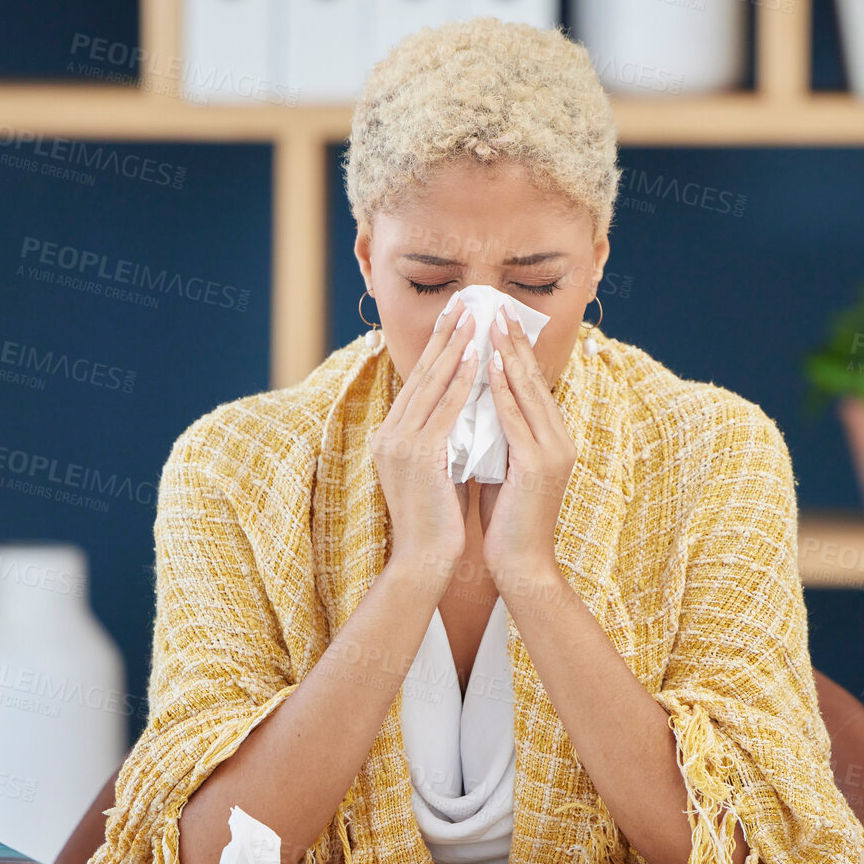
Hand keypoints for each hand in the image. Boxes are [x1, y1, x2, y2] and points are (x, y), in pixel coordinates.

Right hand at [373, 293, 478, 593]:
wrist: (424, 560)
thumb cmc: (437, 520)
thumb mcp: (436, 469)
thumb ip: (443, 438)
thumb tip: (467, 408)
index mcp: (390, 437)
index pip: (417, 384)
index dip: (436, 350)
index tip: (453, 321)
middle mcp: (389, 434)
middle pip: (420, 375)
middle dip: (443, 336)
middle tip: (462, 303)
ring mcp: (400, 443)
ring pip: (431, 384)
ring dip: (454, 347)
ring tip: (472, 318)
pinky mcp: (418, 455)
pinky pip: (444, 409)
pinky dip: (459, 381)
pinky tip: (474, 358)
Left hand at [481, 300, 575, 587]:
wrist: (522, 565)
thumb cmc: (506, 519)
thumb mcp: (502, 466)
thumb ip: (496, 435)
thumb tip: (473, 402)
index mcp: (552, 439)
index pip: (533, 384)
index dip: (516, 350)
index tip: (497, 320)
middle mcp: (559, 439)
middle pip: (535, 379)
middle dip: (514, 341)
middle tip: (496, 307)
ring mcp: (553, 451)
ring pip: (529, 392)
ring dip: (509, 355)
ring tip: (492, 324)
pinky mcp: (539, 466)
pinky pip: (517, 420)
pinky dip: (504, 391)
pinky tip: (491, 368)